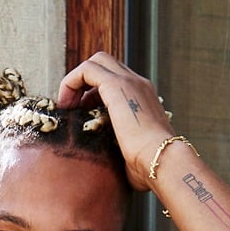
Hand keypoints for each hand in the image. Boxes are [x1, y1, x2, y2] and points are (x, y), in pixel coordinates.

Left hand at [58, 51, 174, 192]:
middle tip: (72, 108)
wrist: (162, 161)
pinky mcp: (117, 86)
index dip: (93, 93)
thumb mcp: (133, 155)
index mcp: (144, 98)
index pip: (115, 80)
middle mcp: (138, 85)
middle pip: (105, 64)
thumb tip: (112, 168)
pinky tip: (67, 105)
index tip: (82, 115)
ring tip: (67, 107)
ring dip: (76, 80)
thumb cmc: (150, 167)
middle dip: (84, 81)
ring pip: (96, 61)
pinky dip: (71, 82)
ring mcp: (129, 82)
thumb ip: (122, 151)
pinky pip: (86, 69)